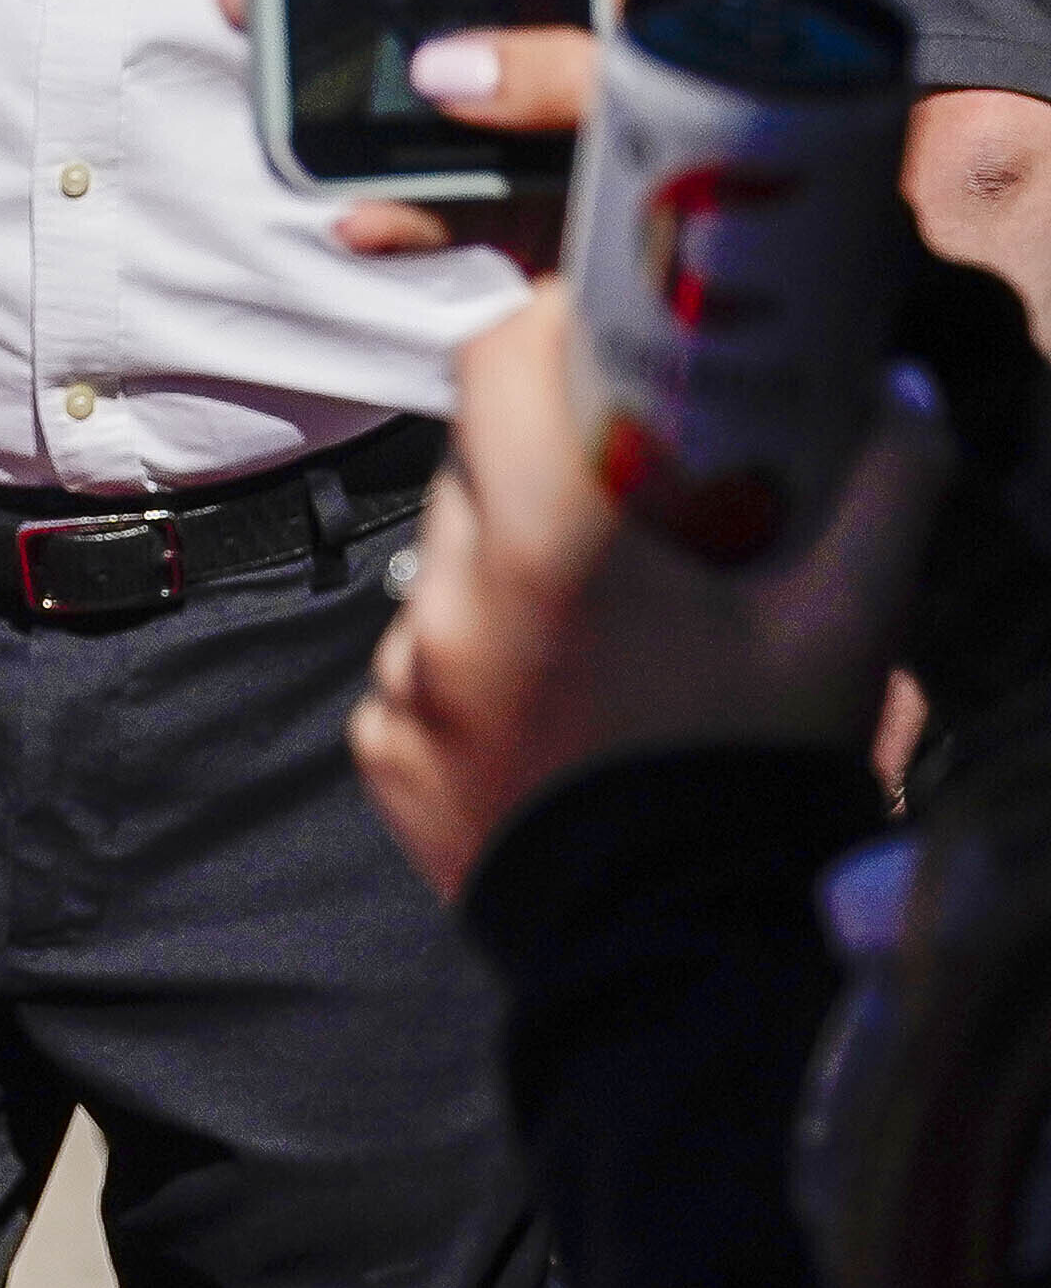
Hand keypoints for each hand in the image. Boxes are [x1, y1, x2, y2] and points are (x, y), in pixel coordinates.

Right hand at [222, 0, 756, 264]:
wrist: (772, 316)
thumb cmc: (765, 164)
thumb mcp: (678, 90)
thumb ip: (570, 77)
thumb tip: (443, 72)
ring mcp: (552, 80)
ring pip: (427, 35)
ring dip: (336, 33)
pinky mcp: (526, 179)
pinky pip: (436, 181)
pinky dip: (393, 205)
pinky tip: (359, 214)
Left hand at [351, 284, 954, 896]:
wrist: (677, 954)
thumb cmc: (753, 779)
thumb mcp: (841, 631)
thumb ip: (883, 493)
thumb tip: (905, 393)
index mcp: (546, 545)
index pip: (493, 365)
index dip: (544, 334)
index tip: (599, 342)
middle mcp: (447, 598)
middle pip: (476, 472)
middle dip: (548, 467)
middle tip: (637, 501)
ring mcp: (401, 677)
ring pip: (447, 571)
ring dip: (512, 572)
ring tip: (611, 631)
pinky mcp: (382, 745)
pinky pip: (419, 665)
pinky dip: (480, 665)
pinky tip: (564, 707)